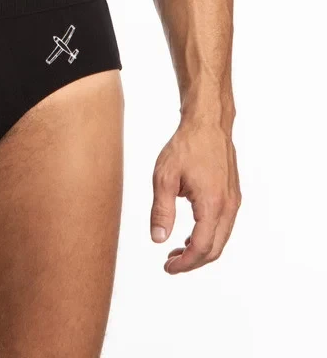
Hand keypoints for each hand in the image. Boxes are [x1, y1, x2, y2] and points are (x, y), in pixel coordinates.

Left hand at [150, 117, 240, 273]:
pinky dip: (209, 236)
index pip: (201, 248)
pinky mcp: (233, 195)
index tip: (168, 267)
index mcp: (212, 205)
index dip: (184, 264)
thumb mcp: (164, 177)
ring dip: (201, 250)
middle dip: (192, 262)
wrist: (208, 124)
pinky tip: (191, 234)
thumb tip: (158, 240)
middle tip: (170, 263)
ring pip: (221, 239)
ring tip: (177, 251)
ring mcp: (233, 202)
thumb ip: (161, 211)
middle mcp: (228, 207)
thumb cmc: (186, 146)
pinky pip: (224, 226)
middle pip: (214, 249)